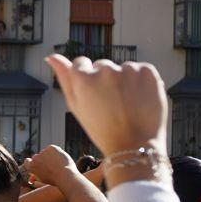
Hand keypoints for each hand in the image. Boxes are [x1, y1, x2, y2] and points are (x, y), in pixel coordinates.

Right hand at [24, 145, 76, 186]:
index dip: (32, 162)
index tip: (38, 164)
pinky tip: (60, 158)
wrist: (64, 175)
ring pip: (46, 152)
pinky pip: (53, 149)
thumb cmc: (54, 180)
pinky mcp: (50, 148)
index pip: (27, 161)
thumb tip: (31, 179)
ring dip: (50, 155)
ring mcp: (42, 152)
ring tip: (58, 163)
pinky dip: (56, 152)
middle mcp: (35, 158)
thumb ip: (36, 177)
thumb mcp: (42, 180)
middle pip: (37, 156)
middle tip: (51, 164)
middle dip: (42, 159)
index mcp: (31, 167)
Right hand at [46, 54, 166, 157]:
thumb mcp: (75, 106)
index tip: (92, 96)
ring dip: (124, 81)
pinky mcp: (148, 71)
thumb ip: (64, 78)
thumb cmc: (100, 128)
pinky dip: (141, 81)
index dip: (86, 80)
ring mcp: (128, 69)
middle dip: (105, 80)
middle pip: (102, 65)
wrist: (134, 145)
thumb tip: (52, 57)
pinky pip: (141, 70)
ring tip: (126, 104)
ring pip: (123, 69)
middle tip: (110, 105)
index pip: (80, 64)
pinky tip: (139, 99)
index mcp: (83, 77)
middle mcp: (105, 69)